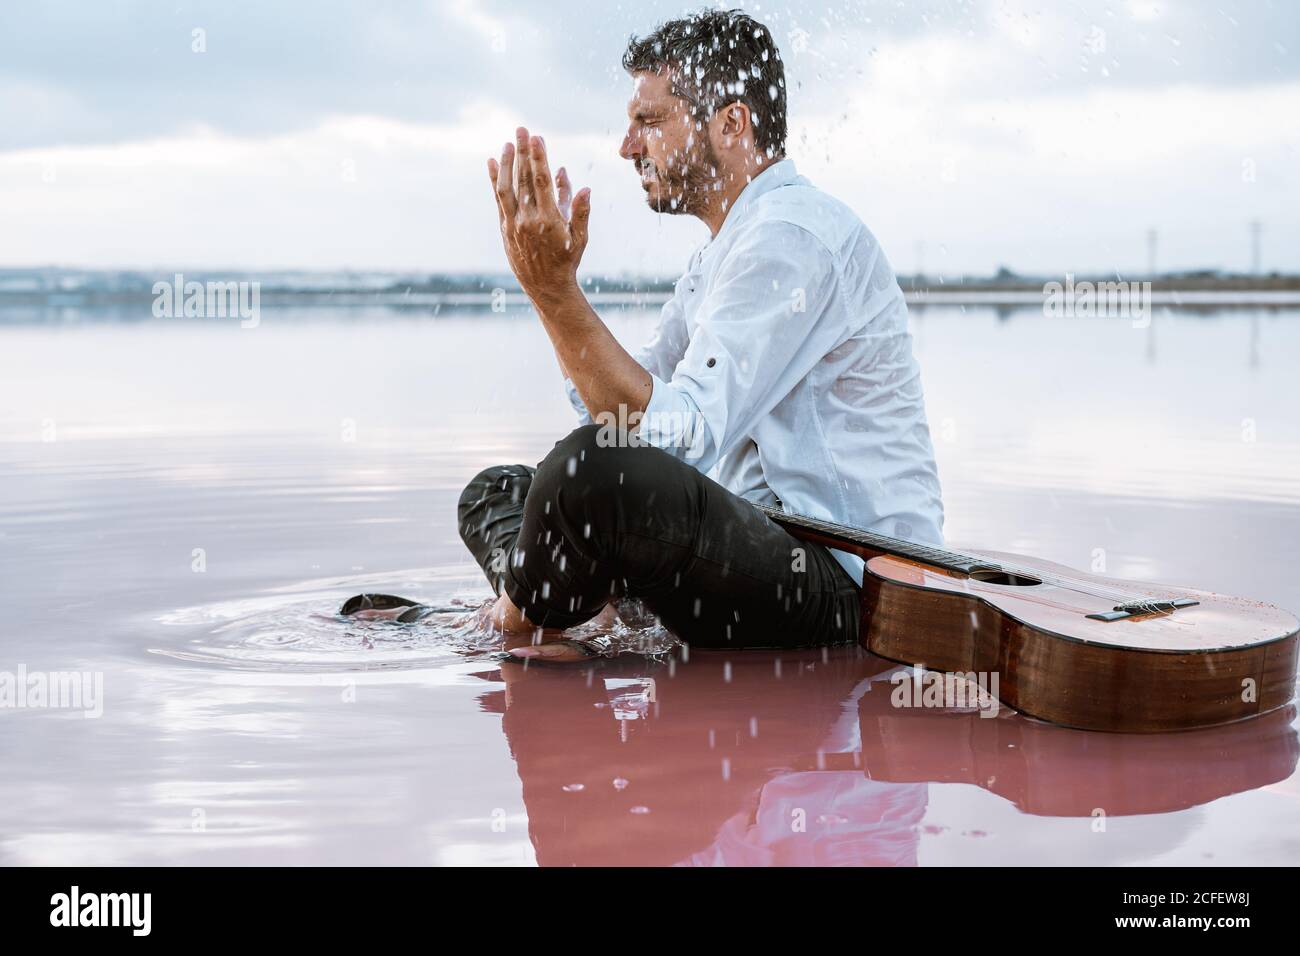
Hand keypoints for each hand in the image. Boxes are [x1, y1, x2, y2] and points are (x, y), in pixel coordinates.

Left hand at [487, 126, 590, 309]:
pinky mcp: (504, 228)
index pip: (542, 182)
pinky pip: (498, 199)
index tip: (537, 138)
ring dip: (506, 163)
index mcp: (549, 220)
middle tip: (522, 129)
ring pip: (507, 187)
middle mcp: (528, 220)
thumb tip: (585, 187)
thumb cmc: (566, 260)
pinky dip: (495, 180)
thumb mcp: (580, 238)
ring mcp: (514, 224)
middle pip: (524, 180)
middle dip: (523, 153)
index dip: (539, 158)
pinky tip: (491, 163)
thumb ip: (580, 212)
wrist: (545, 286)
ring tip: (508, 143)